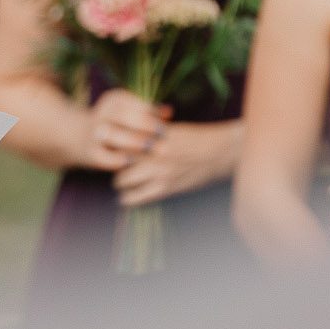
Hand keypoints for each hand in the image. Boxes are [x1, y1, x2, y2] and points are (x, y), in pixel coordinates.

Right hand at [77, 89, 169, 171]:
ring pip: (113, 135)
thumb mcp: (130, 112)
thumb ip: (149, 112)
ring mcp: (94, 134)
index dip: (149, 112)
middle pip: (122, 115)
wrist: (81, 137)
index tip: (165, 122)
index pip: (131, 102)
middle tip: (163, 136)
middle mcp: (101, 114)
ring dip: (135, 142)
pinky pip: (106, 156)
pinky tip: (134, 160)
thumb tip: (169, 112)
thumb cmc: (117, 123)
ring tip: (152, 149)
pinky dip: (120, 158)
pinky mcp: (90, 153)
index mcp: (112, 101)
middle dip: (144, 125)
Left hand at [111, 120, 241, 207]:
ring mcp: (160, 171)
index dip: (111, 143)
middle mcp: (154, 152)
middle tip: (112, 166)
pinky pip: (139, 197)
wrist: (221, 153)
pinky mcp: (167, 187)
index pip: (121, 139)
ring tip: (120, 183)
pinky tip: (125, 198)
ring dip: (119, 182)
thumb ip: (150, 133)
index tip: (107, 146)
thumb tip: (130, 135)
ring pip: (123, 179)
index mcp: (154, 135)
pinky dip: (128, 199)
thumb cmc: (199, 138)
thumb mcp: (172, 130)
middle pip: (117, 159)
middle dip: (112, 163)